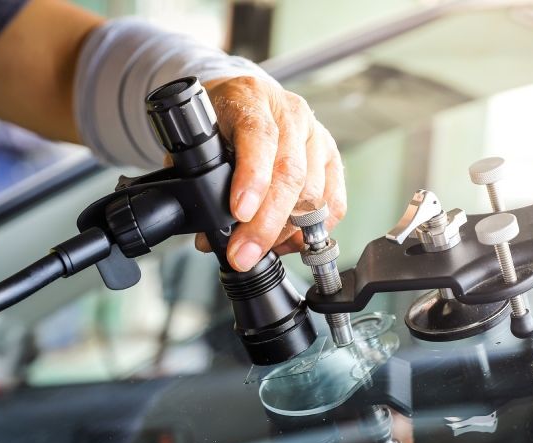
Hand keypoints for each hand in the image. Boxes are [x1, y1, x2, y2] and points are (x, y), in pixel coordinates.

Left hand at [197, 76, 346, 270]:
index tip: (239, 212)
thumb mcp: (199, 135)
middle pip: (290, 173)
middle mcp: (291, 114)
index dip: (252, 178)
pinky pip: (334, 203)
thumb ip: (198, 175)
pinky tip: (289, 242)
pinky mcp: (332, 158)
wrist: (245, 100)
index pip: (259, 136)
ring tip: (259, 249)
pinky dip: (312, 231)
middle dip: (266, 223)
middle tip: (243, 254)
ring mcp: (316, 136)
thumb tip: (210, 235)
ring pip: (313, 193)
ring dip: (285, 232)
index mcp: (253, 98)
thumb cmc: (220, 119)